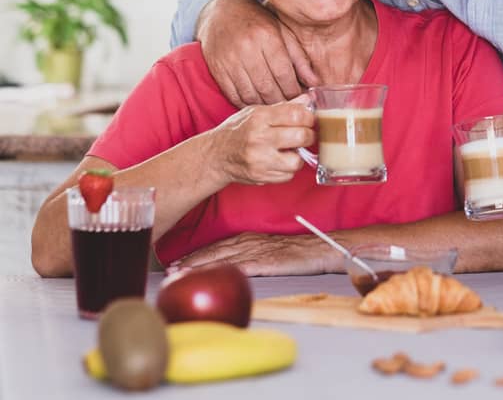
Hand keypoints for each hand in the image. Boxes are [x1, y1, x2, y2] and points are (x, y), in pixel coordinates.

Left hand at [169, 232, 339, 276]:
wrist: (320, 248)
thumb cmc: (299, 251)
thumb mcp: (271, 249)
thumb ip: (252, 253)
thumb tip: (234, 265)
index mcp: (249, 238)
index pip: (217, 246)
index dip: (196, 255)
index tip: (177, 263)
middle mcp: (249, 242)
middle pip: (214, 252)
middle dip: (190, 262)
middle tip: (169, 271)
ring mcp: (257, 252)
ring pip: (221, 259)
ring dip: (199, 267)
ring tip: (179, 275)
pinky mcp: (265, 262)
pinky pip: (238, 267)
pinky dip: (220, 272)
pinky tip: (209, 278)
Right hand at [197, 0, 319, 106]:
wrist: (222, 12)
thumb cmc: (258, 23)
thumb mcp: (283, 32)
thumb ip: (299, 58)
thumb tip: (315, 83)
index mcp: (267, 36)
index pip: (284, 74)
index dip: (295, 91)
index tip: (302, 99)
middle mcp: (247, 48)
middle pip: (268, 87)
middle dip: (282, 101)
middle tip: (291, 107)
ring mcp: (229, 60)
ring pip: (251, 94)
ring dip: (266, 105)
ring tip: (277, 107)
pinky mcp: (217, 69)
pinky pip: (234, 95)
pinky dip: (247, 104)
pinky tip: (258, 104)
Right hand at [207, 100, 314, 186]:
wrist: (215, 155)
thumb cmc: (237, 131)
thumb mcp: (256, 112)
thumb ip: (284, 107)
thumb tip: (308, 100)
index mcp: (260, 117)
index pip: (297, 114)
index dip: (309, 118)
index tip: (309, 120)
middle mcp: (259, 138)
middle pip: (302, 136)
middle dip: (308, 136)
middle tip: (304, 136)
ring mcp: (260, 159)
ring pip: (297, 161)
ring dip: (298, 157)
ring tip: (290, 151)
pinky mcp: (260, 176)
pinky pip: (288, 176)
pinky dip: (287, 170)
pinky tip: (279, 161)